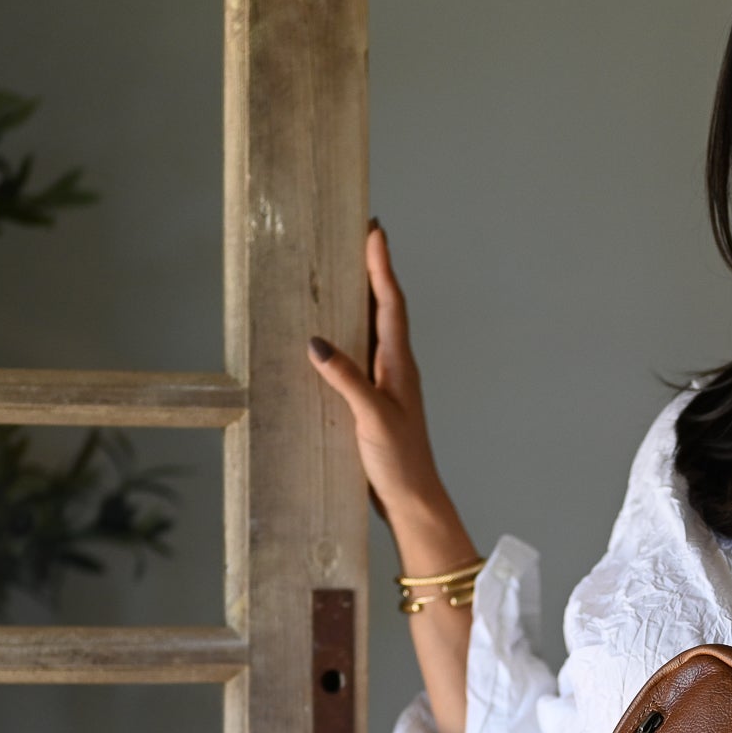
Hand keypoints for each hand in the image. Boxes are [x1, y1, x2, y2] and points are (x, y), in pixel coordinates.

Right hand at [306, 222, 448, 523]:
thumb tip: (317, 343)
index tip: (374, 231)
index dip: (381, 267)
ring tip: (341, 275)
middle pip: (384, 309)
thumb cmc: (400, 462)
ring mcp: (387, 385)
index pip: (391, 304)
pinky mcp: (375, 403)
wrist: (413, 501)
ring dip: (360, 302)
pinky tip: (330, 340)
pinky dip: (348, 338)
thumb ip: (347, 380)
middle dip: (372, 273)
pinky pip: (361, 358)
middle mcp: (396, 369)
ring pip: (373, 332)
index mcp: (400, 366)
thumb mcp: (373, 418)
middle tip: (357, 239)